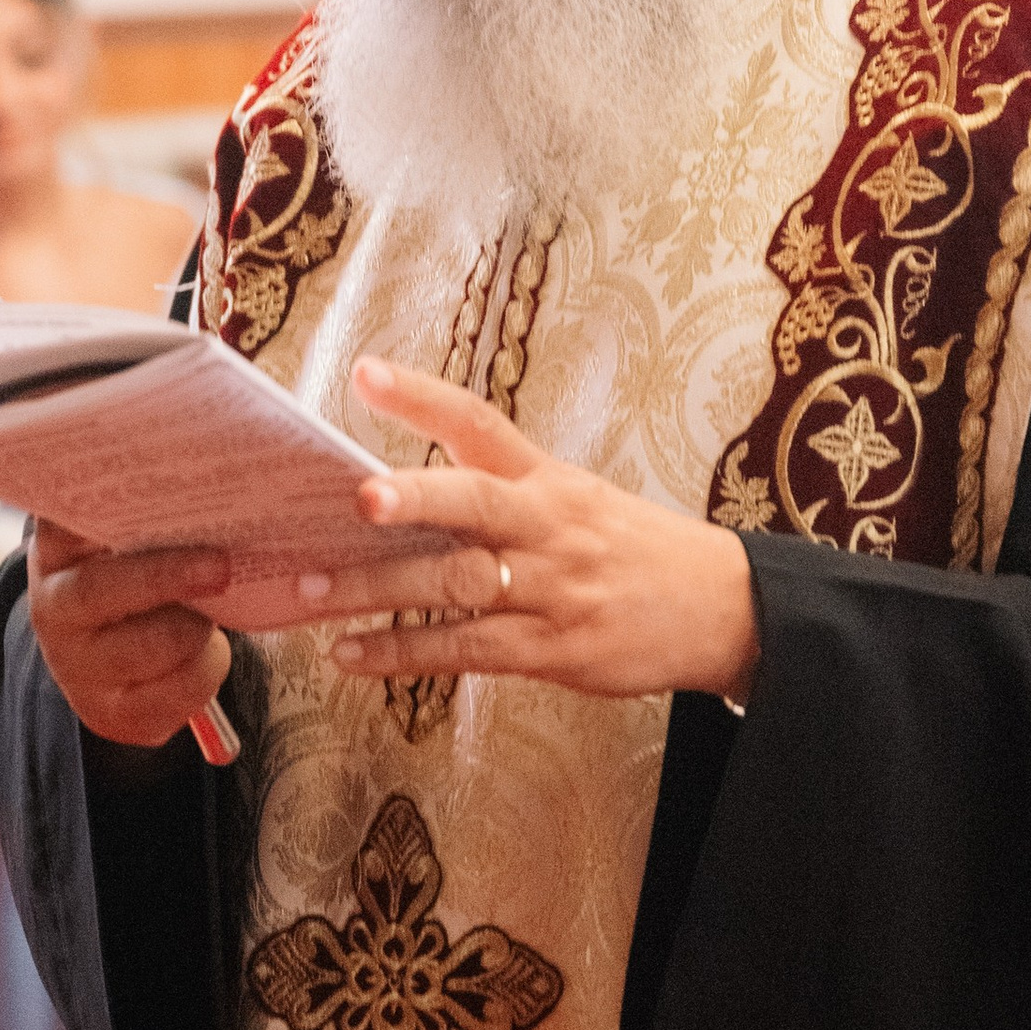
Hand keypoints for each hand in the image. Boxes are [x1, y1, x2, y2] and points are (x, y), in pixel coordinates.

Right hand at [26, 513, 234, 755]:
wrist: (107, 665)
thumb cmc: (132, 581)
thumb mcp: (125, 545)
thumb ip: (151, 516)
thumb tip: (213, 485)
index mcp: (56, 553)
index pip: (59, 521)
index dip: (94, 508)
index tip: (142, 491)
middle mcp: (54, 609)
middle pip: (100, 590)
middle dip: (166, 576)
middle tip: (221, 565)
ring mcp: (78, 667)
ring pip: (153, 644)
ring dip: (197, 626)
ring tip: (211, 610)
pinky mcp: (113, 714)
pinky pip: (180, 689)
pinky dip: (208, 666)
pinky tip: (206, 650)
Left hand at [270, 354, 757, 704]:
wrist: (720, 608)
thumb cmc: (631, 549)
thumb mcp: (577, 498)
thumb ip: (500, 491)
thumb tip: (398, 489)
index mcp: (547, 479)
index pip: (479, 424)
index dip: (421, 398)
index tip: (364, 374)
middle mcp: (546, 526)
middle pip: (474, 503)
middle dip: (414, 500)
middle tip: (357, 498)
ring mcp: (550, 589)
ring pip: (456, 584)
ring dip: (377, 590)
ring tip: (309, 593)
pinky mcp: (552, 649)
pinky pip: (466, 650)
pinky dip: (403, 652)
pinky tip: (351, 655)